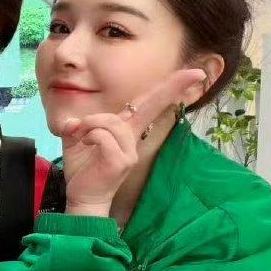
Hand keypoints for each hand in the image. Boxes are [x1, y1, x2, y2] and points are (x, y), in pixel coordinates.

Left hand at [61, 68, 207, 216]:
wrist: (82, 198)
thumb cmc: (83, 170)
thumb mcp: (76, 141)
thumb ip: (77, 126)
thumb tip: (72, 121)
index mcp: (125, 131)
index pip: (147, 105)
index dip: (168, 88)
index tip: (193, 74)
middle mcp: (132, 139)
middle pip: (151, 107)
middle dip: (172, 87)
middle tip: (197, 72)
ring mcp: (130, 151)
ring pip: (112, 121)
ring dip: (90, 124)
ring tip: (81, 135)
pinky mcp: (122, 161)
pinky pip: (104, 136)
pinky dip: (89, 136)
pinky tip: (85, 144)